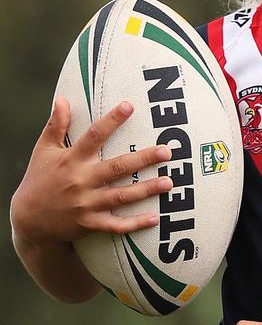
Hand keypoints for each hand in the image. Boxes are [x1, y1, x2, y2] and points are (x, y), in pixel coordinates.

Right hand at [10, 96, 172, 245]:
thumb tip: (63, 99)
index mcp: (71, 160)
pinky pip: (115, 225)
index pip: (94, 136)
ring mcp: (86, 204)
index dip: (111, 120)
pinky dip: (135, 224)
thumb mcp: (43, 150)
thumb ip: (56, 125)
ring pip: (121, 196)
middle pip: (117, 167)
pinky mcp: (90, 224)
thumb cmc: (39, 179)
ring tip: (169, 182)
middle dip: (143, 159)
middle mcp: (81, 181)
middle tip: (166, 151)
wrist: (28, 220)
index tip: (129, 106)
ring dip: (146, 189)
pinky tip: (155, 218)